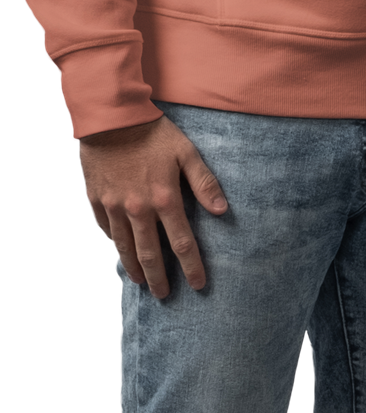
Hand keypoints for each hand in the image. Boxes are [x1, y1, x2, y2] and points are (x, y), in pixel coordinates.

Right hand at [78, 114, 227, 299]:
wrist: (110, 117)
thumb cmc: (153, 132)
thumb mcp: (185, 152)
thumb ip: (204, 182)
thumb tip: (222, 211)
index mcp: (165, 199)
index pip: (182, 244)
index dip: (192, 267)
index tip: (198, 285)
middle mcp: (138, 209)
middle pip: (150, 254)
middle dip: (159, 278)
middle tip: (165, 295)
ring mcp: (114, 206)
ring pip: (125, 247)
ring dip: (134, 268)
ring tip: (141, 283)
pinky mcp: (96, 200)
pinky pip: (106, 229)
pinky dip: (114, 242)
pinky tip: (120, 250)